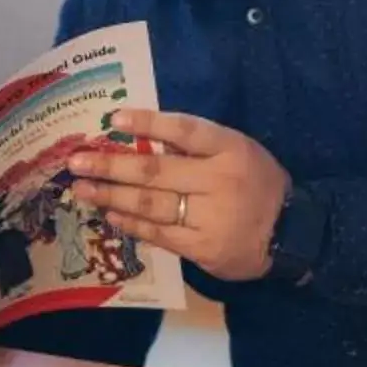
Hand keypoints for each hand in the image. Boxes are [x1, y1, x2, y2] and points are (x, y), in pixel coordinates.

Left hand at [64, 109, 289, 282]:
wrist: (291, 234)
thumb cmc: (258, 184)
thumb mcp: (239, 151)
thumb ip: (199, 145)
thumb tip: (142, 136)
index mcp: (231, 149)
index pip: (186, 130)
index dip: (149, 123)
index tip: (113, 119)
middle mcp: (219, 181)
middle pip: (156, 171)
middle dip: (111, 166)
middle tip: (76, 162)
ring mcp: (210, 217)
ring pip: (152, 205)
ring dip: (112, 196)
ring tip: (83, 189)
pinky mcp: (203, 248)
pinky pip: (160, 233)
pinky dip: (132, 223)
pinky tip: (110, 213)